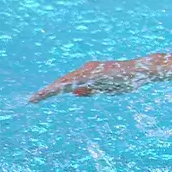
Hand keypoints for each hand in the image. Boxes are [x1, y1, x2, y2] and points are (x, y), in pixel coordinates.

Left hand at [28, 58, 148, 102]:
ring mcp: (89, 70)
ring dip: (51, 89)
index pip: (65, 85)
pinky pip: (77, 80)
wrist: (140, 71)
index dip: (51, 92)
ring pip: (66, 81)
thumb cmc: (125, 81)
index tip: (38, 99)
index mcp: (86, 75)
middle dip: (46, 92)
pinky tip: (56, 91)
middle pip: (61, 82)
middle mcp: (84, 70)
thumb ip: (88, 90)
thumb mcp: (104, 89)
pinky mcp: (94, 72)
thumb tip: (73, 92)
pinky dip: (65, 86)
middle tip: (31, 100)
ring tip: (38, 97)